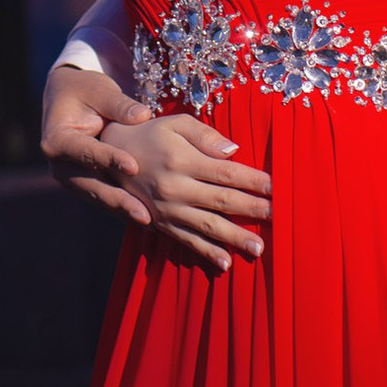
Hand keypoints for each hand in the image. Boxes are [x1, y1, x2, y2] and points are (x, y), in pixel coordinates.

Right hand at [41, 64, 156, 222]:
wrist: (67, 98)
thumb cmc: (83, 89)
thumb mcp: (99, 89)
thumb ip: (119, 104)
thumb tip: (143, 116)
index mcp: (57, 139)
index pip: (85, 151)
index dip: (109, 159)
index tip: (134, 167)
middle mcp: (59, 164)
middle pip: (90, 185)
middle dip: (118, 200)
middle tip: (144, 214)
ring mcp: (71, 178)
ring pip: (98, 197)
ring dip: (122, 209)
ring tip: (148, 220)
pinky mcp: (84, 184)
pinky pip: (104, 198)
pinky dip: (123, 207)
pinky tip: (146, 216)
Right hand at [101, 113, 271, 272]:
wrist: (107, 154)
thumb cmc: (148, 134)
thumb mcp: (175, 123)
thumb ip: (205, 135)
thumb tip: (234, 151)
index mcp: (182, 159)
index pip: (226, 173)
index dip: (253, 181)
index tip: (277, 188)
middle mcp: (176, 187)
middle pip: (222, 200)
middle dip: (253, 209)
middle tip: (279, 217)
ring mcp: (167, 209)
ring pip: (207, 225)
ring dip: (235, 237)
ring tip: (259, 248)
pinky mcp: (160, 223)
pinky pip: (186, 240)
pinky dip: (206, 252)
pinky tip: (225, 262)